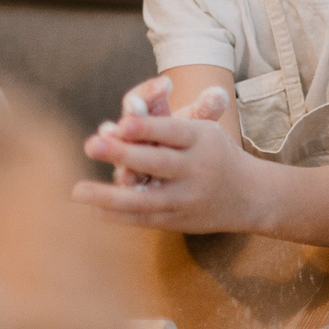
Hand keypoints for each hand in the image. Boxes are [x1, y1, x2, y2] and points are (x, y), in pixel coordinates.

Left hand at [75, 89, 240, 229]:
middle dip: (124, 153)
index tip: (122, 120)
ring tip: (78, 190)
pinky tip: (93, 209)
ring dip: (110, 195)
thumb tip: (130, 108)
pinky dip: (118, 215)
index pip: (173, 130)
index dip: (148, 126)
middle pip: (157, 162)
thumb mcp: (205, 130)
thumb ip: (166, 123)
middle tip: (91, 143)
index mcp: (203, 140)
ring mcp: (186, 198)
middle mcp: (196, 169)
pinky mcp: (178, 220)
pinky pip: (144, 218)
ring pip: (146, 198)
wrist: (251, 196)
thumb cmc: (217, 154)